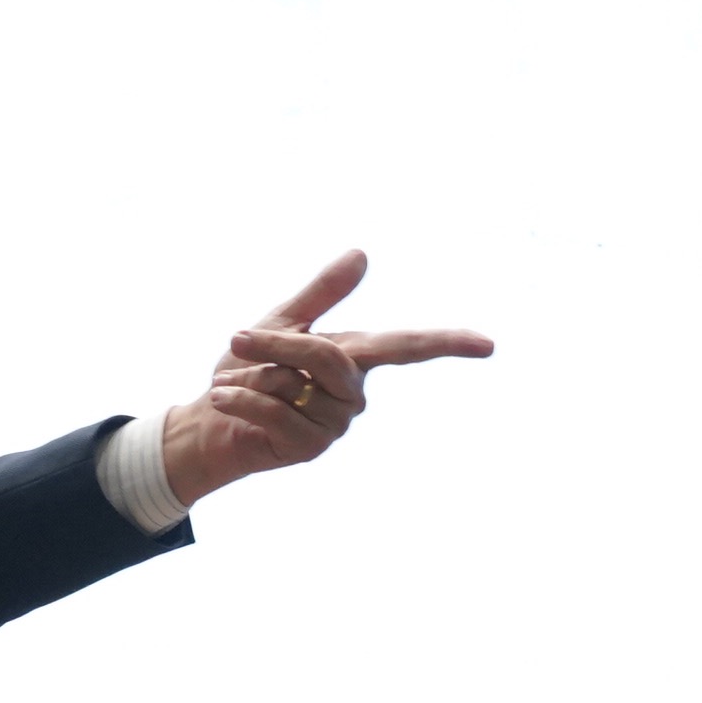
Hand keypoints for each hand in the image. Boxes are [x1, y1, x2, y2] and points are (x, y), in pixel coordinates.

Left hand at [155, 250, 491, 506]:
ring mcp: (335, 424)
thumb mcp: (280, 322)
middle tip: (237, 337)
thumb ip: (321, 293)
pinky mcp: (309, 449)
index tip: (489, 345)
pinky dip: (242, 400)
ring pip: (295, 384)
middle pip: (327, 356)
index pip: (409, 347)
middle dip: (278, 343)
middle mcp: (354, 393)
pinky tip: (225, 399)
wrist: (212, 422)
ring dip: (252, 378)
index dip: (449, 344)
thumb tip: (362, 253)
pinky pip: (276, 413)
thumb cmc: (247, 372)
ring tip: (235, 384)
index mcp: (356, 357)